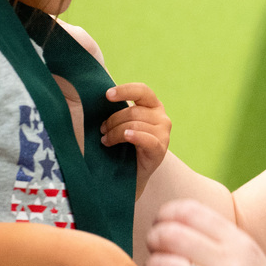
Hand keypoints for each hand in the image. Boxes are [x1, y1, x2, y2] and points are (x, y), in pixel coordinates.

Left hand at [101, 84, 171, 198]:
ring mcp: (164, 134)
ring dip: (115, 133)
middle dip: (113, 120)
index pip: (142, 90)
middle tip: (102, 130)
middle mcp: (162, 117)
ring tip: (106, 140)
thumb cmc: (124, 145)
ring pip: (134, 125)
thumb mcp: (124, 122)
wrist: (130, 175)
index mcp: (153, 105)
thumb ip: (120, 110)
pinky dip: (134, 136)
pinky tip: (126, 137)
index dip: (124, 90)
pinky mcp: (161, 150)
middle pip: (133, 112)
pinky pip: (147, 139)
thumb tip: (103, 97)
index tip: (107, 95)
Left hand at [145, 199, 265, 265]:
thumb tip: (177, 229)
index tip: (160, 225)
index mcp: (241, 244)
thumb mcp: (253, 263)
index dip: (165, 215)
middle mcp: (232, 264)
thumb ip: (221, 246)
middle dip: (153, 239)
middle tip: (153, 251)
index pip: (190, 211)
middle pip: (172, 234)